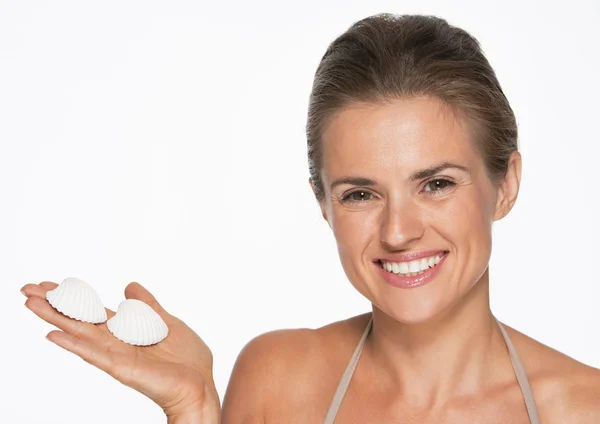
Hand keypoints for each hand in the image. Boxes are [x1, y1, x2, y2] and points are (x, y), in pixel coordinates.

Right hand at [22, 281, 220, 420]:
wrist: (201, 384)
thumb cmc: (187, 359)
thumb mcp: (166, 321)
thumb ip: (147, 305)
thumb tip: (129, 286)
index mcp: (126, 330)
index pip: (92, 310)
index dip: (72, 297)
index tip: (49, 284)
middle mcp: (116, 342)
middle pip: (79, 319)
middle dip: (53, 304)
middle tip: (26, 289)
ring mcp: (116, 355)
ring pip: (80, 333)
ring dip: (55, 318)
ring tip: (31, 304)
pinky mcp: (122, 368)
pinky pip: (94, 355)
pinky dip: (74, 345)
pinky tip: (53, 335)